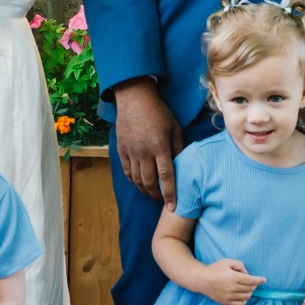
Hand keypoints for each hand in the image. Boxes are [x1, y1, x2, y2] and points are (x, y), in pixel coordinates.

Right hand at [114, 80, 184, 207]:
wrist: (134, 98)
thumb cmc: (159, 112)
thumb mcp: (175, 127)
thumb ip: (179, 147)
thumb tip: (183, 166)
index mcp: (160, 145)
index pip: (166, 176)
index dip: (170, 193)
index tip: (172, 207)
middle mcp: (144, 151)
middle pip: (150, 181)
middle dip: (156, 195)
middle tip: (162, 200)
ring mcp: (130, 151)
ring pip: (136, 179)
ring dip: (145, 190)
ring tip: (152, 195)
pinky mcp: (121, 149)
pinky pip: (126, 171)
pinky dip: (133, 181)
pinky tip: (139, 184)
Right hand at [199, 258, 265, 304]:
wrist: (202, 280)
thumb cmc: (215, 269)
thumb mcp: (227, 261)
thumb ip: (239, 265)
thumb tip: (247, 273)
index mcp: (233, 277)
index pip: (251, 280)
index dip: (259, 280)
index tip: (264, 280)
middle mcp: (232, 288)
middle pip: (250, 289)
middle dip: (254, 285)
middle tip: (252, 282)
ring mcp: (229, 297)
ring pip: (246, 297)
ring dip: (250, 292)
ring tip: (247, 288)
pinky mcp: (225, 302)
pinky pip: (240, 304)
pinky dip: (244, 301)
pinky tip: (243, 296)